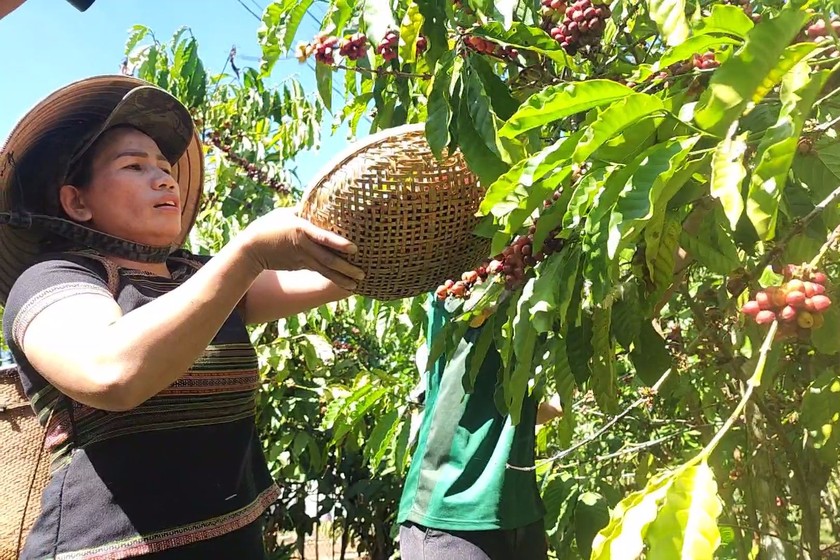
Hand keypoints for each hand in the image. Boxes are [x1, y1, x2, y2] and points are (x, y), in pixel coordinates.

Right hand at [240, 208, 364, 290]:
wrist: (251, 248)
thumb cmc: (269, 225)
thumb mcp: (286, 213)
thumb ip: (305, 211)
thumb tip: (321, 201)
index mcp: (301, 229)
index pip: (323, 237)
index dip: (338, 243)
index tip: (354, 248)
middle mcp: (303, 246)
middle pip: (328, 259)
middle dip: (346, 268)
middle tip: (362, 274)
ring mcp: (302, 259)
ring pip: (325, 270)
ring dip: (341, 278)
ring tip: (356, 284)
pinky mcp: (300, 266)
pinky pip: (319, 271)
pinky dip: (332, 277)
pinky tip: (344, 282)